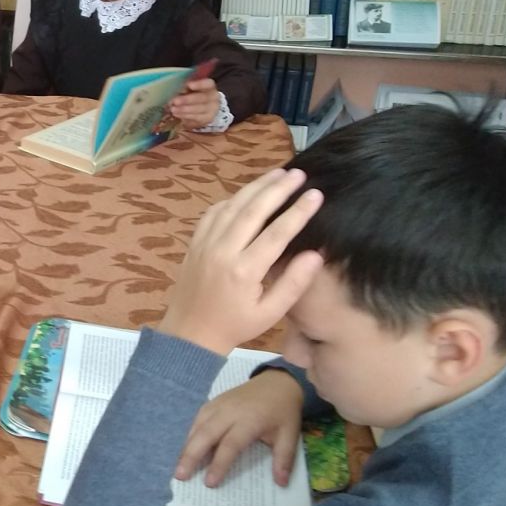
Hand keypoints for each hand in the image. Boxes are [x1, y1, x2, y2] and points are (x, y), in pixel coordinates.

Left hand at [157, 167, 324, 354]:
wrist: (189, 332)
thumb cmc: (235, 325)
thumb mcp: (271, 313)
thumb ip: (293, 283)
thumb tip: (316, 254)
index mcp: (244, 270)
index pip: (277, 232)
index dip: (298, 211)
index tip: (316, 194)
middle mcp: (223, 250)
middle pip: (253, 210)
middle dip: (277, 188)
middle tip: (298, 173)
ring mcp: (205, 243)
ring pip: (232, 205)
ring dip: (256, 186)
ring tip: (278, 173)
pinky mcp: (195, 241)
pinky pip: (214, 212)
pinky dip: (232, 198)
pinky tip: (248, 192)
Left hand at [167, 78, 221, 129]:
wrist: (203, 108)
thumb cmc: (193, 94)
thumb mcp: (190, 88)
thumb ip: (185, 87)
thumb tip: (175, 90)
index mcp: (210, 86)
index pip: (208, 83)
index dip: (199, 84)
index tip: (189, 85)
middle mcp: (214, 97)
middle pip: (202, 98)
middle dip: (187, 99)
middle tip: (175, 101)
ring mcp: (212, 109)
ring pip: (199, 109)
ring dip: (184, 109)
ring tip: (173, 109)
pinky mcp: (207, 119)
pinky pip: (196, 117)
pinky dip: (185, 115)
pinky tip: (176, 114)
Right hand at [174, 367, 304, 486]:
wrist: (278, 381)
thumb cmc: (283, 411)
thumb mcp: (290, 435)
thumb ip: (284, 459)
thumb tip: (281, 484)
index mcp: (250, 421)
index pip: (230, 445)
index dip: (219, 464)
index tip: (210, 483)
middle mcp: (230, 412)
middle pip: (206, 434)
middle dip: (191, 455)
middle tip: (180, 475)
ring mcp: (220, 404)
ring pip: (198, 425)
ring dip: (187, 446)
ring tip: (179, 466)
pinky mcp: (215, 401)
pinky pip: (199, 418)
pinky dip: (191, 433)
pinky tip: (188, 447)